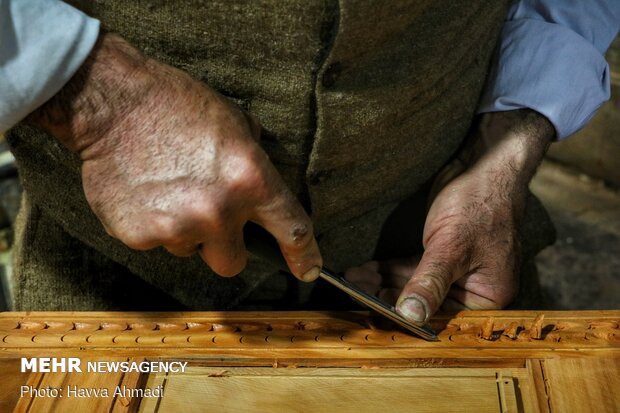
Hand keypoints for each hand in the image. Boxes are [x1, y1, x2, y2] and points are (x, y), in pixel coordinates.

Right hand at [27, 33, 321, 280]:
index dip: (303, 255)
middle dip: (225, 246)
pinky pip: (156, 242)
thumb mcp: (236, 124)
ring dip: (185, 231)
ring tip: (169, 190)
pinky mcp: (139, 236)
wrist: (115, 102)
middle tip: (209, 217)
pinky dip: (153, 225)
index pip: (291, 230)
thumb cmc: (178, 105)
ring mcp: (177, 228)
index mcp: (251, 181)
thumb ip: (254, 165)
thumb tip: (262, 192)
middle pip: (233, 263)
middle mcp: (218, 212)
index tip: (307, 269)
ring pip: (190, 250)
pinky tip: (146, 193)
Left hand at [346, 111, 552, 321]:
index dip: (409, 318)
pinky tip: (366, 270)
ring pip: (416, 282)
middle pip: (427, 300)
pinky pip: (414, 266)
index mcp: (489, 295)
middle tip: (355, 294)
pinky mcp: (442, 252)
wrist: (482, 162)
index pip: (444, 316)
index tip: (375, 314)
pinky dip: (391, 268)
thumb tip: (411, 316)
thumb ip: (430, 283)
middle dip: (389, 296)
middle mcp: (475, 286)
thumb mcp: (452, 247)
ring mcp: (458, 269)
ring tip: (354, 281)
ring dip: (384, 281)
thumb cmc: (479, 204)